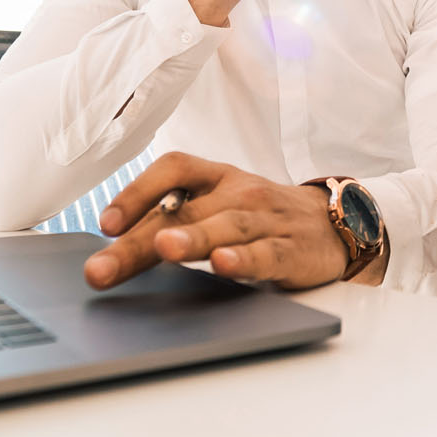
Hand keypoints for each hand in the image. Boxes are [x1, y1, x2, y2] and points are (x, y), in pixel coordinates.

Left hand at [84, 152, 347, 290]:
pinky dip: (245, 258)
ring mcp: (267, 219)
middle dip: (138, 241)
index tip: (106, 223)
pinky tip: (225, 265)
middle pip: (185, 211)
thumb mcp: (220, 206)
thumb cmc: (261, 217)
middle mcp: (239, 192)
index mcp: (216, 177)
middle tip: (101, 269)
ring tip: (165, 248)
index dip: (137, 191)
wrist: (335, 224)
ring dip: (194, 238)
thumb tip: (111, 250)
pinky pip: (267, 252)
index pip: (174, 168)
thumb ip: (175, 219)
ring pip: (226, 226)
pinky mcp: (292, 249)